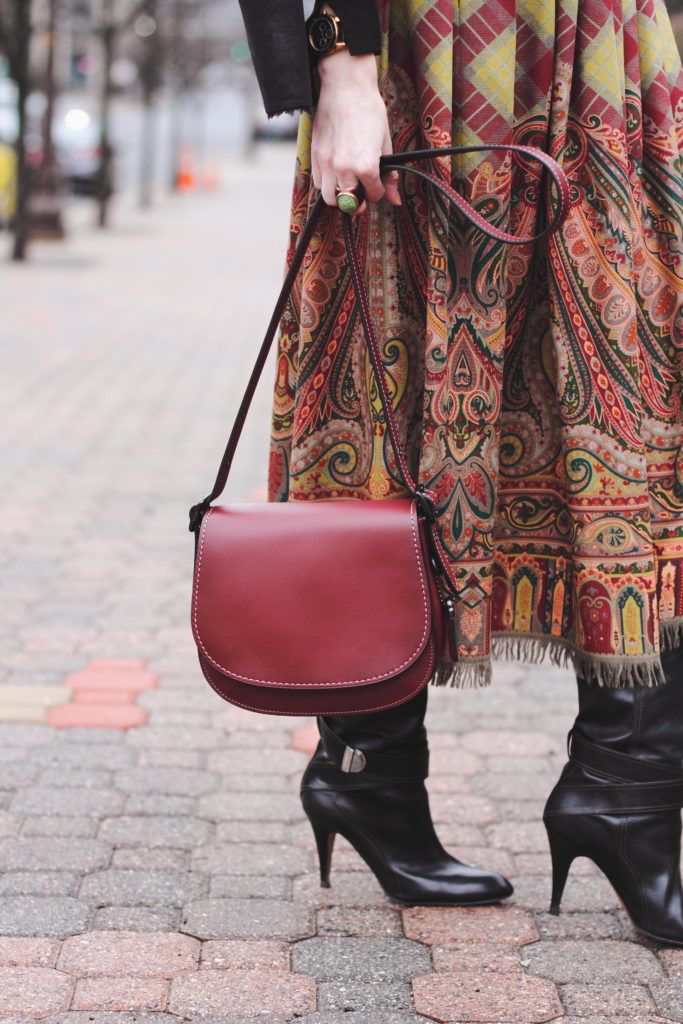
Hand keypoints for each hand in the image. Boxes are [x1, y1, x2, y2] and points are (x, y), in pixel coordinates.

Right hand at [312, 50, 400, 213]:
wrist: (345, 87)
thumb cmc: (369, 111)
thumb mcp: (386, 143)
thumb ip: (389, 175)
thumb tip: (395, 200)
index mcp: (366, 166)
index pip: (373, 195)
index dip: (379, 191)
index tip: (379, 183)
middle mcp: (344, 169)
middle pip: (350, 203)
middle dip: (359, 200)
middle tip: (363, 191)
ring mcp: (327, 164)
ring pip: (331, 199)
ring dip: (341, 197)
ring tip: (349, 185)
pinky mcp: (315, 156)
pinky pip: (318, 183)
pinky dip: (327, 185)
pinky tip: (336, 174)